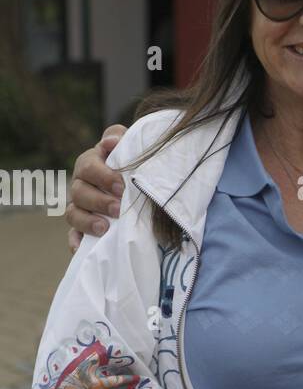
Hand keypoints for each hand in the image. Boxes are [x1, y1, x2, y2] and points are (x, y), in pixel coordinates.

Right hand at [66, 127, 126, 251]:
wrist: (144, 187)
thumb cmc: (136, 164)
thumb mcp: (132, 149)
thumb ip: (122, 139)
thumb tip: (111, 141)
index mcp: (92, 163)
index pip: (88, 165)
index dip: (103, 176)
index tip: (121, 186)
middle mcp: (82, 184)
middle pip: (79, 191)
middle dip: (98, 201)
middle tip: (118, 209)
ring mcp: (81, 207)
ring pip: (72, 213)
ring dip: (87, 221)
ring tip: (105, 228)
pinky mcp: (83, 227)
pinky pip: (73, 235)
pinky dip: (75, 241)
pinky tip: (81, 248)